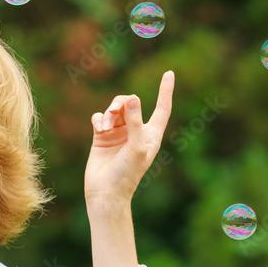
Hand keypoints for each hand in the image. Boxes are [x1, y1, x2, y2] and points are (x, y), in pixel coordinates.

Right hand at [84, 70, 173, 204]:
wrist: (105, 193)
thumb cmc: (126, 174)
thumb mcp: (136, 147)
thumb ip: (135, 122)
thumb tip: (133, 99)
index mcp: (151, 135)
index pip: (162, 108)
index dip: (165, 91)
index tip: (169, 73)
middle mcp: (135, 131)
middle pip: (132, 103)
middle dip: (121, 103)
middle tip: (114, 112)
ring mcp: (118, 133)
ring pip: (114, 109)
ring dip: (109, 113)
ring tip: (104, 126)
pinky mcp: (102, 136)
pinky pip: (100, 117)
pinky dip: (99, 119)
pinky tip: (98, 128)